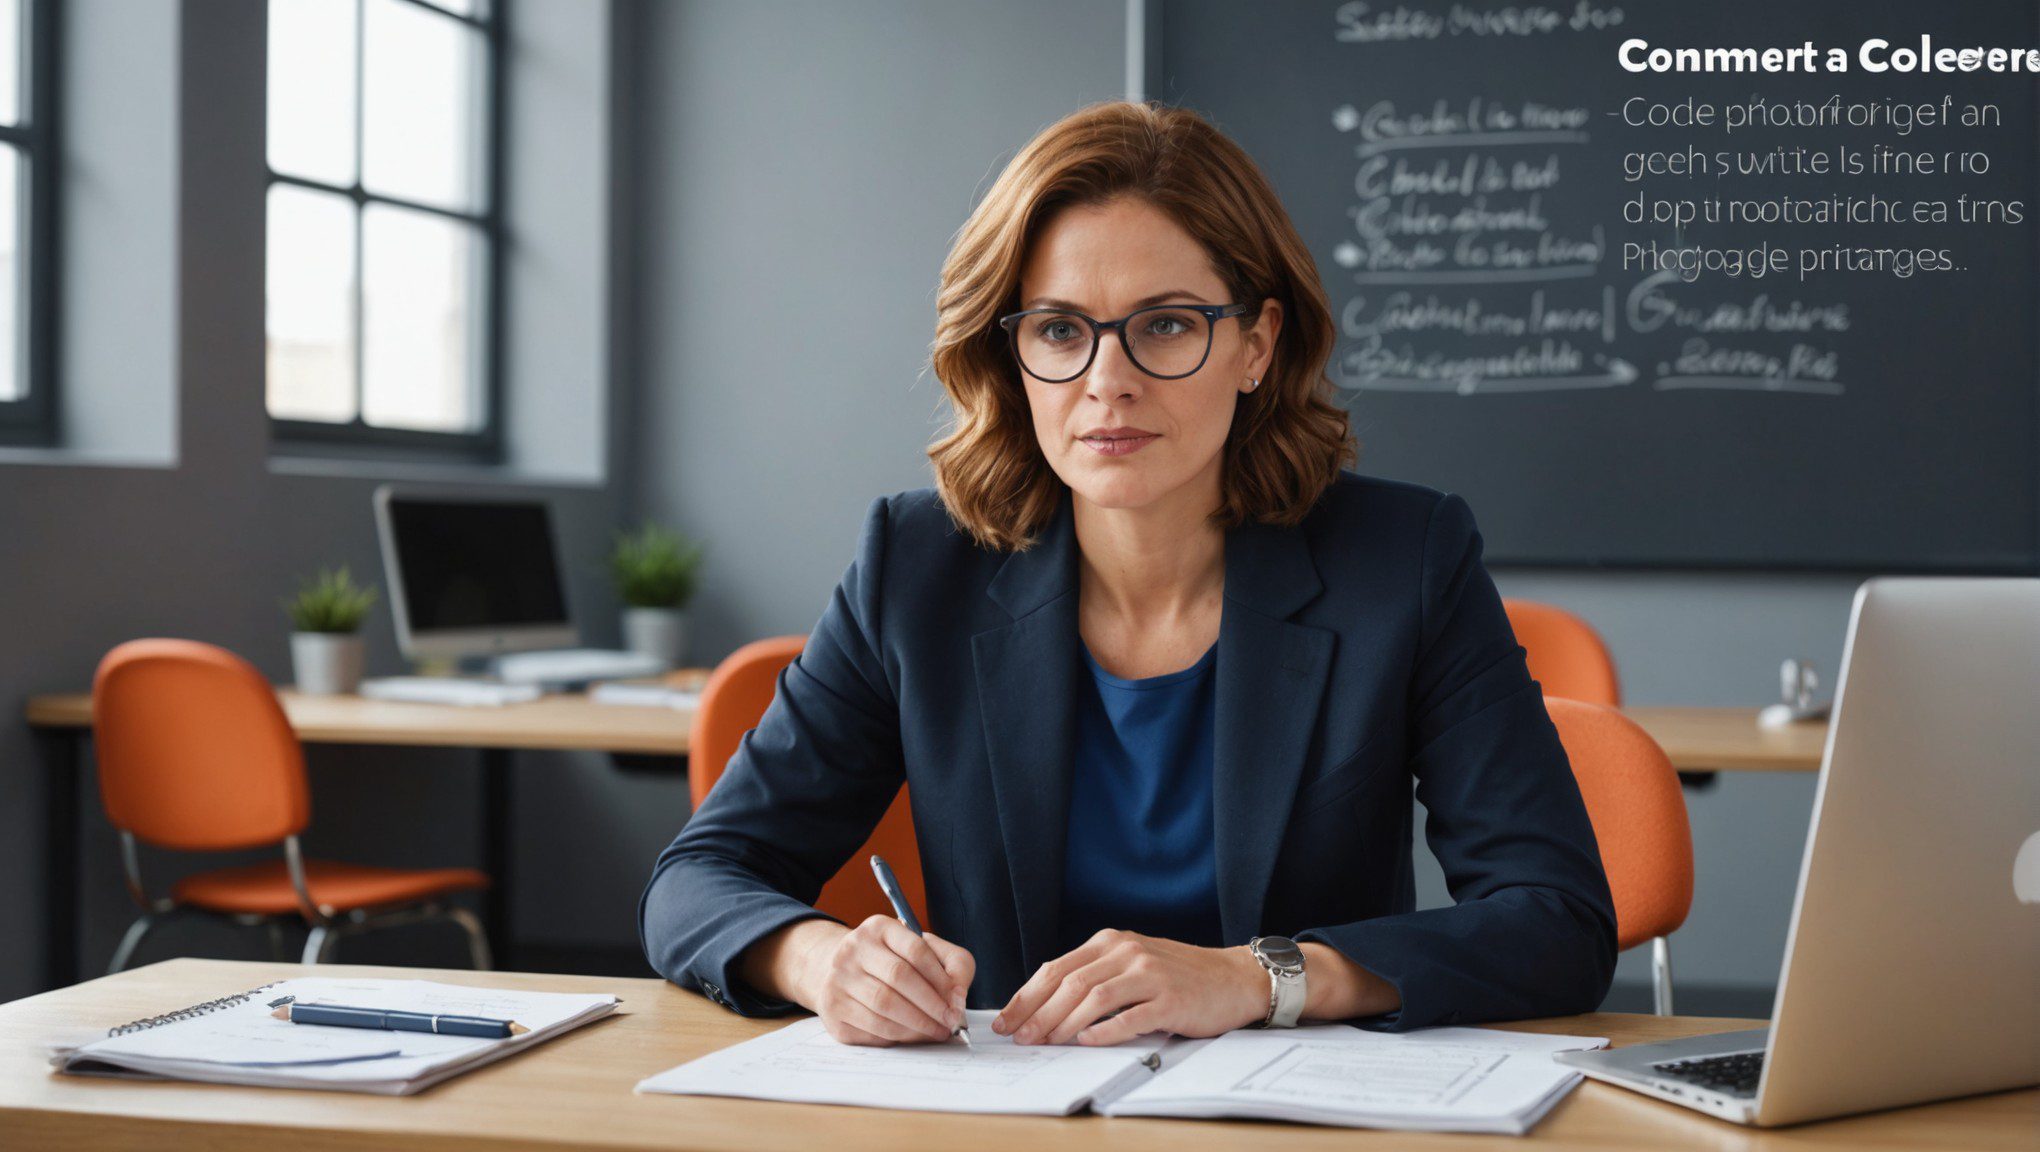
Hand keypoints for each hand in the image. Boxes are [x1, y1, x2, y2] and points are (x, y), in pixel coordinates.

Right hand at [792, 915, 975, 1046]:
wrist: (844, 974)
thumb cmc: (894, 963)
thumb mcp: (927, 951)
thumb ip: (954, 965)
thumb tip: (957, 998)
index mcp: (879, 928)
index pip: (916, 950)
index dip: (941, 978)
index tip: (957, 1001)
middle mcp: (853, 949)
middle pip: (899, 977)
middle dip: (931, 1004)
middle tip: (950, 1022)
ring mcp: (838, 979)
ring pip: (884, 1006)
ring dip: (917, 1024)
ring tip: (937, 1031)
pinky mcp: (833, 1009)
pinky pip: (871, 1028)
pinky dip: (899, 1035)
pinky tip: (913, 1035)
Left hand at [992, 928, 1265, 1046]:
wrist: (1233, 978)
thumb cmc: (1178, 975)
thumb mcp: (1132, 963)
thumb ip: (1096, 975)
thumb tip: (1045, 1005)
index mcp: (1111, 941)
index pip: (1056, 968)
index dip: (1027, 996)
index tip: (1006, 1019)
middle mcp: (1128, 952)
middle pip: (1069, 983)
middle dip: (1037, 1013)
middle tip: (1019, 1037)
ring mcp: (1150, 974)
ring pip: (1093, 998)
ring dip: (1063, 1024)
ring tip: (1045, 1043)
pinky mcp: (1170, 1000)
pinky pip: (1130, 1017)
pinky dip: (1104, 1031)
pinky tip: (1086, 1042)